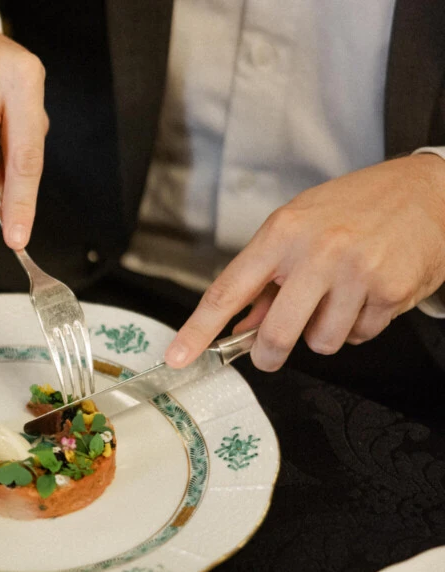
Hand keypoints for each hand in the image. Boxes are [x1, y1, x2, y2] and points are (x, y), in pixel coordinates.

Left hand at [166, 154, 444, 370]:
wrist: (429, 189)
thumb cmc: (357, 207)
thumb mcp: (300, 226)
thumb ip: (267, 277)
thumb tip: (239, 325)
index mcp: (282, 233)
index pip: (227, 290)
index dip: (198, 330)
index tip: (177, 357)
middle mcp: (317, 252)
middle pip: (277, 334)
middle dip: (270, 354)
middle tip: (270, 353)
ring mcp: (356, 272)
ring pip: (321, 342)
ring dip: (324, 334)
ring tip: (338, 300)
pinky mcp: (390, 290)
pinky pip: (360, 336)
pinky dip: (359, 325)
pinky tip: (367, 295)